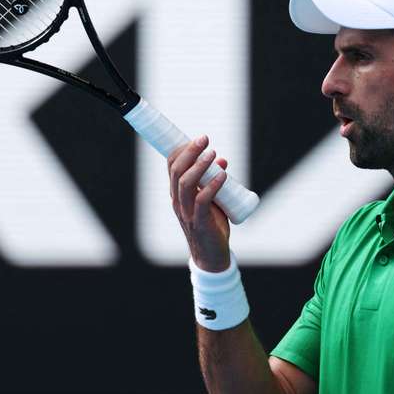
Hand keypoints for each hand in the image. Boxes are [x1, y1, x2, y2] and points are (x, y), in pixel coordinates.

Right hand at [167, 135, 230, 271]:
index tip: (198, 139)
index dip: (181, 149)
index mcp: (177, 194)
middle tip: (205, 139)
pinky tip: (222, 176)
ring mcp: (187, 212)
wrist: (212, 255)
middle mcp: (178, 201)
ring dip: (200, 166)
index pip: (171, 166)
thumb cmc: (210, 224)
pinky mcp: (200, 222)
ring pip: (186, 184)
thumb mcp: (211, 199)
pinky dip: (212, 186)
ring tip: (213, 153)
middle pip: (177, 171)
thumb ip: (213, 180)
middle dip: (190, 152)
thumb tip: (221, 160)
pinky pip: (202, 201)